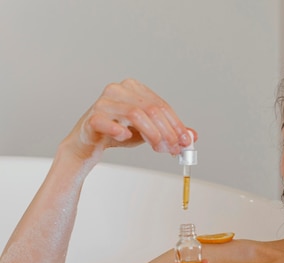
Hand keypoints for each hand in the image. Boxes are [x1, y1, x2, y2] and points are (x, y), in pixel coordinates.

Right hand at [64, 78, 192, 161]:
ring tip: (159, 148)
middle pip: (152, 109)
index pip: (162, 105)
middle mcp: (118, 90)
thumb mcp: (149, 131)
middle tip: (174, 148)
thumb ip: (170, 132)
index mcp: (134, 88)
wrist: (88, 143)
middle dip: (167, 132)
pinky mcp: (91, 117)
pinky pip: (107, 122)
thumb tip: (192, 136)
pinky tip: (126, 137)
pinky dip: (120, 131)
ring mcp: (103, 102)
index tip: (185, 141)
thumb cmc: (118, 132)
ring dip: (152, 134)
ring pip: (135, 114)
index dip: (177, 124)